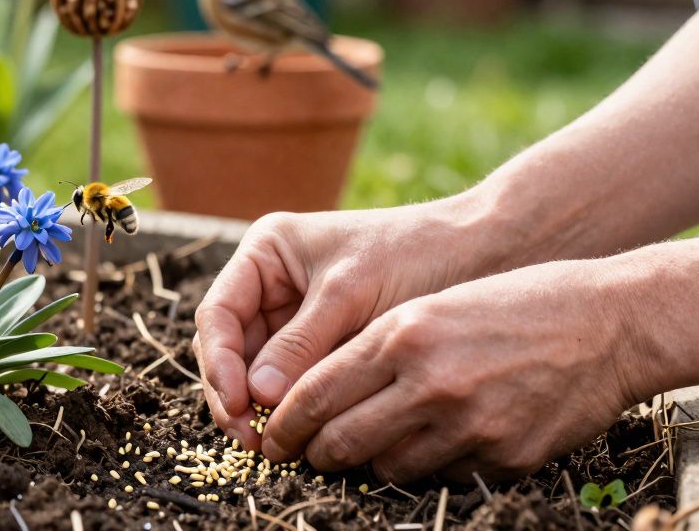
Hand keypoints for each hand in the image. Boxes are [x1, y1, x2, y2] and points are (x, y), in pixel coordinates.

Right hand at [193, 195, 504, 448]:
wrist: (479, 254)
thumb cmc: (414, 253)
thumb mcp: (351, 293)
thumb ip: (302, 343)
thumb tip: (257, 397)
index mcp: (266, 254)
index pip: (219, 313)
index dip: (219, 362)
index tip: (238, 404)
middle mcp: (271, 286)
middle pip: (230, 349)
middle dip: (234, 394)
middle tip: (253, 440)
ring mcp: (295, 318)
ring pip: (256, 373)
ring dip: (259, 409)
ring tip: (274, 445)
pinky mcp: (323, 348)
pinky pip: (293, 383)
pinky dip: (291, 409)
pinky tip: (301, 433)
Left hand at [260, 257, 649, 482]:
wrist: (605, 322)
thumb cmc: (508, 303)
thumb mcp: (428, 306)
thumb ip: (373, 347)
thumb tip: (315, 396)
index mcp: (401, 334)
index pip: (316, 394)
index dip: (284, 423)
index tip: (270, 435)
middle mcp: (429, 383)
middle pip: (341, 441)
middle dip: (314, 453)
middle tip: (303, 453)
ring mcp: (469, 425)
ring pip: (386, 467)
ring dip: (369, 461)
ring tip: (367, 446)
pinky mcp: (504, 457)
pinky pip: (441, 477)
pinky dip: (428, 465)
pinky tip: (435, 441)